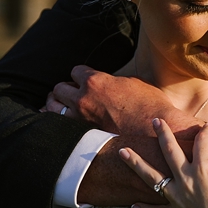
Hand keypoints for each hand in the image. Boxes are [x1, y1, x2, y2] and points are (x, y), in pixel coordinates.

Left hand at [47, 66, 190, 134]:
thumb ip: (112, 81)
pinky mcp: (81, 135)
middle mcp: (83, 98)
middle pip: (59, 88)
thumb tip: (107, 82)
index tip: (85, 82)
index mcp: (95, 80)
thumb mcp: (132, 83)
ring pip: (52, 107)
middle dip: (66, 90)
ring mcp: (79, 118)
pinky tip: (61, 125)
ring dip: (57, 105)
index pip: (75, 71)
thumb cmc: (150, 106)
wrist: (155, 133)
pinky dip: (58, 124)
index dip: (81, 76)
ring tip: (63, 108)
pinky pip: (58, 127)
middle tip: (72, 95)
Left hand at [124, 120, 207, 207]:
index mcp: (205, 168)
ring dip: (135, 163)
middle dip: (162, 133)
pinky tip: (133, 205)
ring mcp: (178, 200)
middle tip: (154, 121)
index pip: (201, 142)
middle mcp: (186, 180)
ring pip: (151, 177)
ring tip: (122, 152)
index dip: (206, 132)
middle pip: (169, 151)